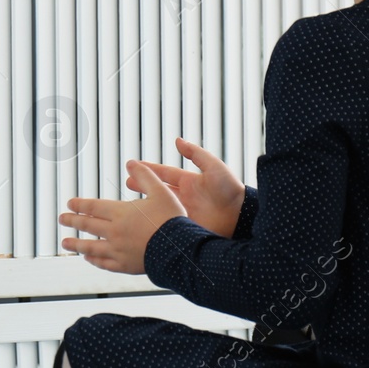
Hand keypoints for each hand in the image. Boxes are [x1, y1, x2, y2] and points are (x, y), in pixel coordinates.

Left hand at [59, 161, 187, 274]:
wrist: (180, 251)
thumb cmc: (172, 220)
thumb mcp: (161, 192)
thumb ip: (145, 176)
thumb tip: (131, 162)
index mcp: (121, 213)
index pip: (93, 207)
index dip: (80, 205)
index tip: (70, 203)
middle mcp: (115, 232)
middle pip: (88, 226)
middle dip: (73, 221)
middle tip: (61, 219)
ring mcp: (118, 251)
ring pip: (91, 247)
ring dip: (77, 243)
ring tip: (65, 242)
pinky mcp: (125, 266)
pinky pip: (104, 263)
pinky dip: (94, 261)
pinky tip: (88, 258)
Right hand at [126, 137, 246, 238]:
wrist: (242, 217)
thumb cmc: (231, 190)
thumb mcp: (214, 167)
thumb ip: (196, 153)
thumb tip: (177, 140)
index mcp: (189, 182)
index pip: (164, 173)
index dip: (148, 169)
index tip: (132, 165)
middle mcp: (184, 197)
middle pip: (158, 190)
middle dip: (142, 186)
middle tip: (126, 182)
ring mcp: (184, 212)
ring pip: (159, 207)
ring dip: (146, 204)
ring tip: (130, 202)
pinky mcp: (185, 227)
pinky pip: (167, 223)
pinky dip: (156, 221)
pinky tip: (143, 222)